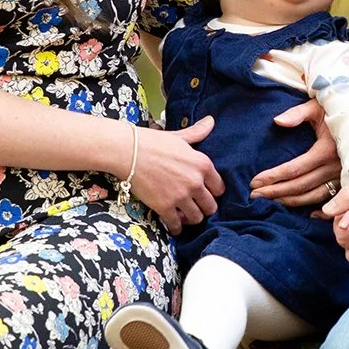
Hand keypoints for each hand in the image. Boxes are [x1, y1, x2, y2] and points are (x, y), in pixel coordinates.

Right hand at [129, 117, 223, 234]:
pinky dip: (176, 228)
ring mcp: (181, 196)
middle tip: (196, 206)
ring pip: (197, 218)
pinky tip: (173, 225)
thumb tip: (211, 120)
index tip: (206, 194)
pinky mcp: (165, 207)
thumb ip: (197, 132)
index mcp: (203, 164)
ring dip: (191, 218)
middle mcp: (195, 182)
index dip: (213, 192)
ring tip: (185, 215)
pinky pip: (177, 225)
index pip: (220, 188)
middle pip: (211, 206)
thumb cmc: (153, 141)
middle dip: (205, 208)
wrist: (128, 152)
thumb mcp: (179, 136)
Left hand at [248, 100, 340, 206]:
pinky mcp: (348, 181)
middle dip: (275, 192)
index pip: (294, 169)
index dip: (273, 176)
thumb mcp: (318, 107)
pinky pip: (332, 199)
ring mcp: (342, 176)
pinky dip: (319, 209)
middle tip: (255, 196)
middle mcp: (335, 166)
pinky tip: (306, 215)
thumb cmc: (338, 110)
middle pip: (300, 186)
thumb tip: (277, 121)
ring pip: (313, 196)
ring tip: (271, 202)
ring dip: (290, 202)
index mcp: (326, 150)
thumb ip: (297, 113)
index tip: (254, 182)